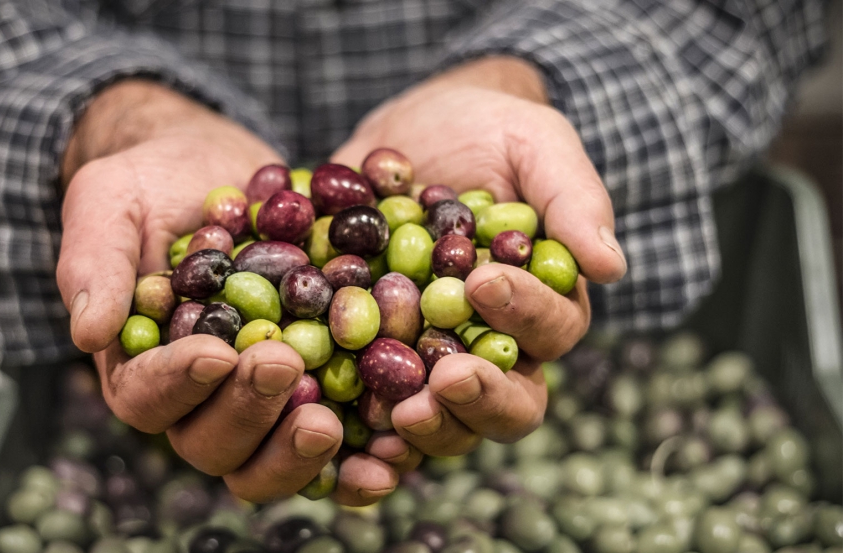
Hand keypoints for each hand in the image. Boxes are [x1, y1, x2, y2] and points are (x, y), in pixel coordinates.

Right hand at [56, 81, 407, 503]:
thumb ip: (95, 262)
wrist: (220, 170)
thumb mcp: (111, 201)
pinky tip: (390, 453)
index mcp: (141, 365)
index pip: (146, 397)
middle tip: (284, 365)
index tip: (216, 352)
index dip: (179, 383)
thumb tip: (88, 331)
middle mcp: (199, 399)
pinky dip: (357, 456)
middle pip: (211, 442)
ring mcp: (259, 401)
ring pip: (269, 457)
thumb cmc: (153, 183)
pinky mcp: (316, 387)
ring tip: (331, 418)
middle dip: (246, 411)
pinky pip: (336, 440)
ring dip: (297, 449)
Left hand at [332, 57, 627, 455]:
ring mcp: (431, 359)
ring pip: (445, 421)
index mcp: (542, 304)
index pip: (551, 332)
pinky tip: (340, 430)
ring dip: (427, 427)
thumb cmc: (486, 131)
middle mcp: (493, 346)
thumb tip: (611, 267)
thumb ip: (573, 198)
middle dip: (479, 399)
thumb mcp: (534, 143)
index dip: (523, 316)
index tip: (482, 283)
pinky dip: (362, 433)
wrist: (409, 131)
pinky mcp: (372, 359)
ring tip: (396, 411)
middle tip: (443, 381)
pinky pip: (372, 412)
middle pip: (509, 403)